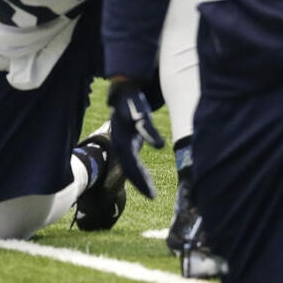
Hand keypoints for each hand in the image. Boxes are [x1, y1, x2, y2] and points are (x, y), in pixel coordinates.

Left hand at [107, 78, 164, 199]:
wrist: (122, 85)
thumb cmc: (132, 110)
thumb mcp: (137, 127)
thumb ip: (145, 138)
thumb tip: (157, 149)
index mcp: (124, 144)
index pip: (130, 168)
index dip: (139, 182)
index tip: (152, 196)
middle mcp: (122, 138)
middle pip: (128, 164)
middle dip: (138, 180)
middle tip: (151, 195)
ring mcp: (126, 126)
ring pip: (129, 149)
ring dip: (139, 165)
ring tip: (151, 180)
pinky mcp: (134, 111)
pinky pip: (141, 125)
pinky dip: (149, 136)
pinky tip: (160, 145)